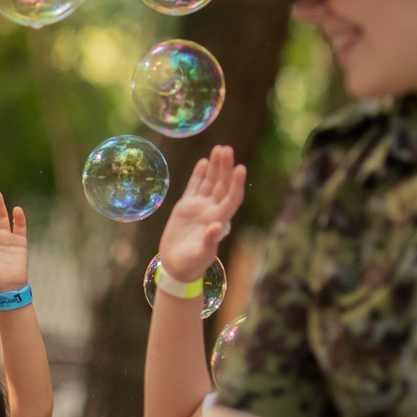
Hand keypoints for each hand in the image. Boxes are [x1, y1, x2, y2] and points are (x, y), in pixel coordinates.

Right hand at [155, 145, 244, 282]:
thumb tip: (217, 226)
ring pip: (210, 182)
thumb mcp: (200, 256)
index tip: (240, 168)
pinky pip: (194, 187)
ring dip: (216, 166)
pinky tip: (204, 162)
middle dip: (225, 167)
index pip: (232, 198)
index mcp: (218, 221)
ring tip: (219, 149)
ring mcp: (199, 208)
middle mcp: (211, 211)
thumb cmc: (191, 264)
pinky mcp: (186, 207)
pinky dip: (199, 174)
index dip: (236, 184)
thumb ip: (209, 242)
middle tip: (226, 149)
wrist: (177, 266)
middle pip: (222, 185)